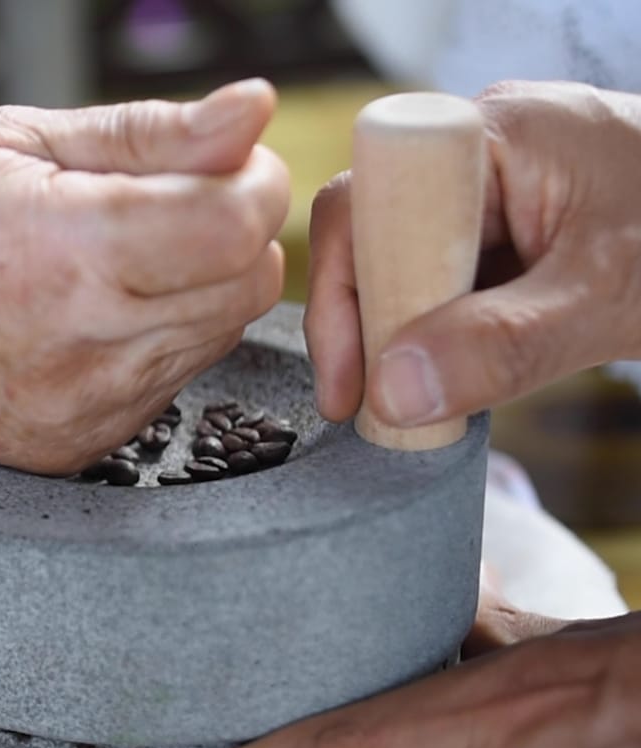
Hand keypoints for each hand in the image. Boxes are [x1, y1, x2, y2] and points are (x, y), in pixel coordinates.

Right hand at [0, 80, 289, 475]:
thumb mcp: (20, 137)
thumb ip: (151, 133)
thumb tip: (254, 116)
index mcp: (50, 253)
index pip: (231, 227)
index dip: (248, 181)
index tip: (217, 159)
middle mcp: (68, 347)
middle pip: (245, 285)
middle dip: (232, 229)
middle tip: (167, 200)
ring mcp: (74, 409)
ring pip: (219, 334)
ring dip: (198, 284)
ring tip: (117, 254)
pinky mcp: (75, 446)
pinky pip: (172, 378)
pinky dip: (158, 335)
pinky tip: (91, 309)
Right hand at [307, 81, 640, 426]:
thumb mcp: (609, 301)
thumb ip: (501, 346)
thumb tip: (393, 394)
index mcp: (497, 134)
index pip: (366, 200)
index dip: (342, 292)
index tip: (354, 384)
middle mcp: (485, 148)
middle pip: (374, 233)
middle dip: (371, 324)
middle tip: (380, 409)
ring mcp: (501, 186)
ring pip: (407, 263)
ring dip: (408, 336)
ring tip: (421, 404)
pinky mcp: (517, 225)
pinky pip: (449, 276)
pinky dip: (445, 333)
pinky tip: (458, 376)